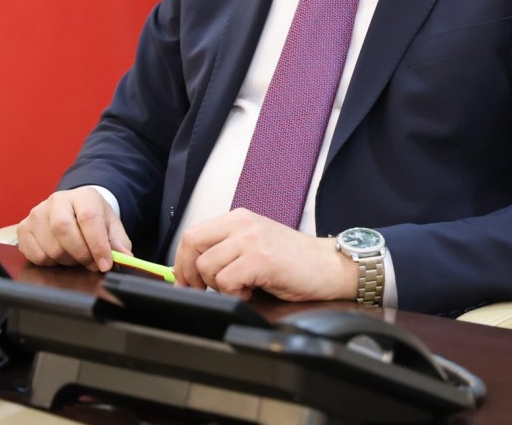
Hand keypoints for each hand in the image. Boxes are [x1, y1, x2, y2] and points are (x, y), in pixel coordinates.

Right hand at [18, 186, 131, 271]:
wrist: (75, 209)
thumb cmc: (93, 219)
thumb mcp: (111, 226)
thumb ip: (119, 243)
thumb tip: (125, 259)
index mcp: (83, 196)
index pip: (89, 219)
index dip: (97, 245)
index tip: (104, 264)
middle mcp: (57, 200)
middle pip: (64, 231)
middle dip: (81, 254)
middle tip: (92, 264)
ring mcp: (37, 213)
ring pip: (50, 247)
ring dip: (67, 261)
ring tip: (77, 258)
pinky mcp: (23, 228)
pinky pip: (35, 255)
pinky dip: (50, 263)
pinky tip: (60, 257)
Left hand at [172, 208, 355, 302]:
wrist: (329, 265)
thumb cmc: (295, 261)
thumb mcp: (255, 245)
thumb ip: (227, 250)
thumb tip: (191, 271)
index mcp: (238, 219)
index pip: (192, 234)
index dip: (182, 261)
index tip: (185, 282)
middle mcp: (242, 224)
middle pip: (191, 244)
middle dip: (190, 273)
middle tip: (204, 290)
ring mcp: (251, 240)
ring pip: (206, 266)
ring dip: (218, 286)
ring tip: (242, 287)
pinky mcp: (260, 259)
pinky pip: (225, 281)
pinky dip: (234, 292)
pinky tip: (252, 290)